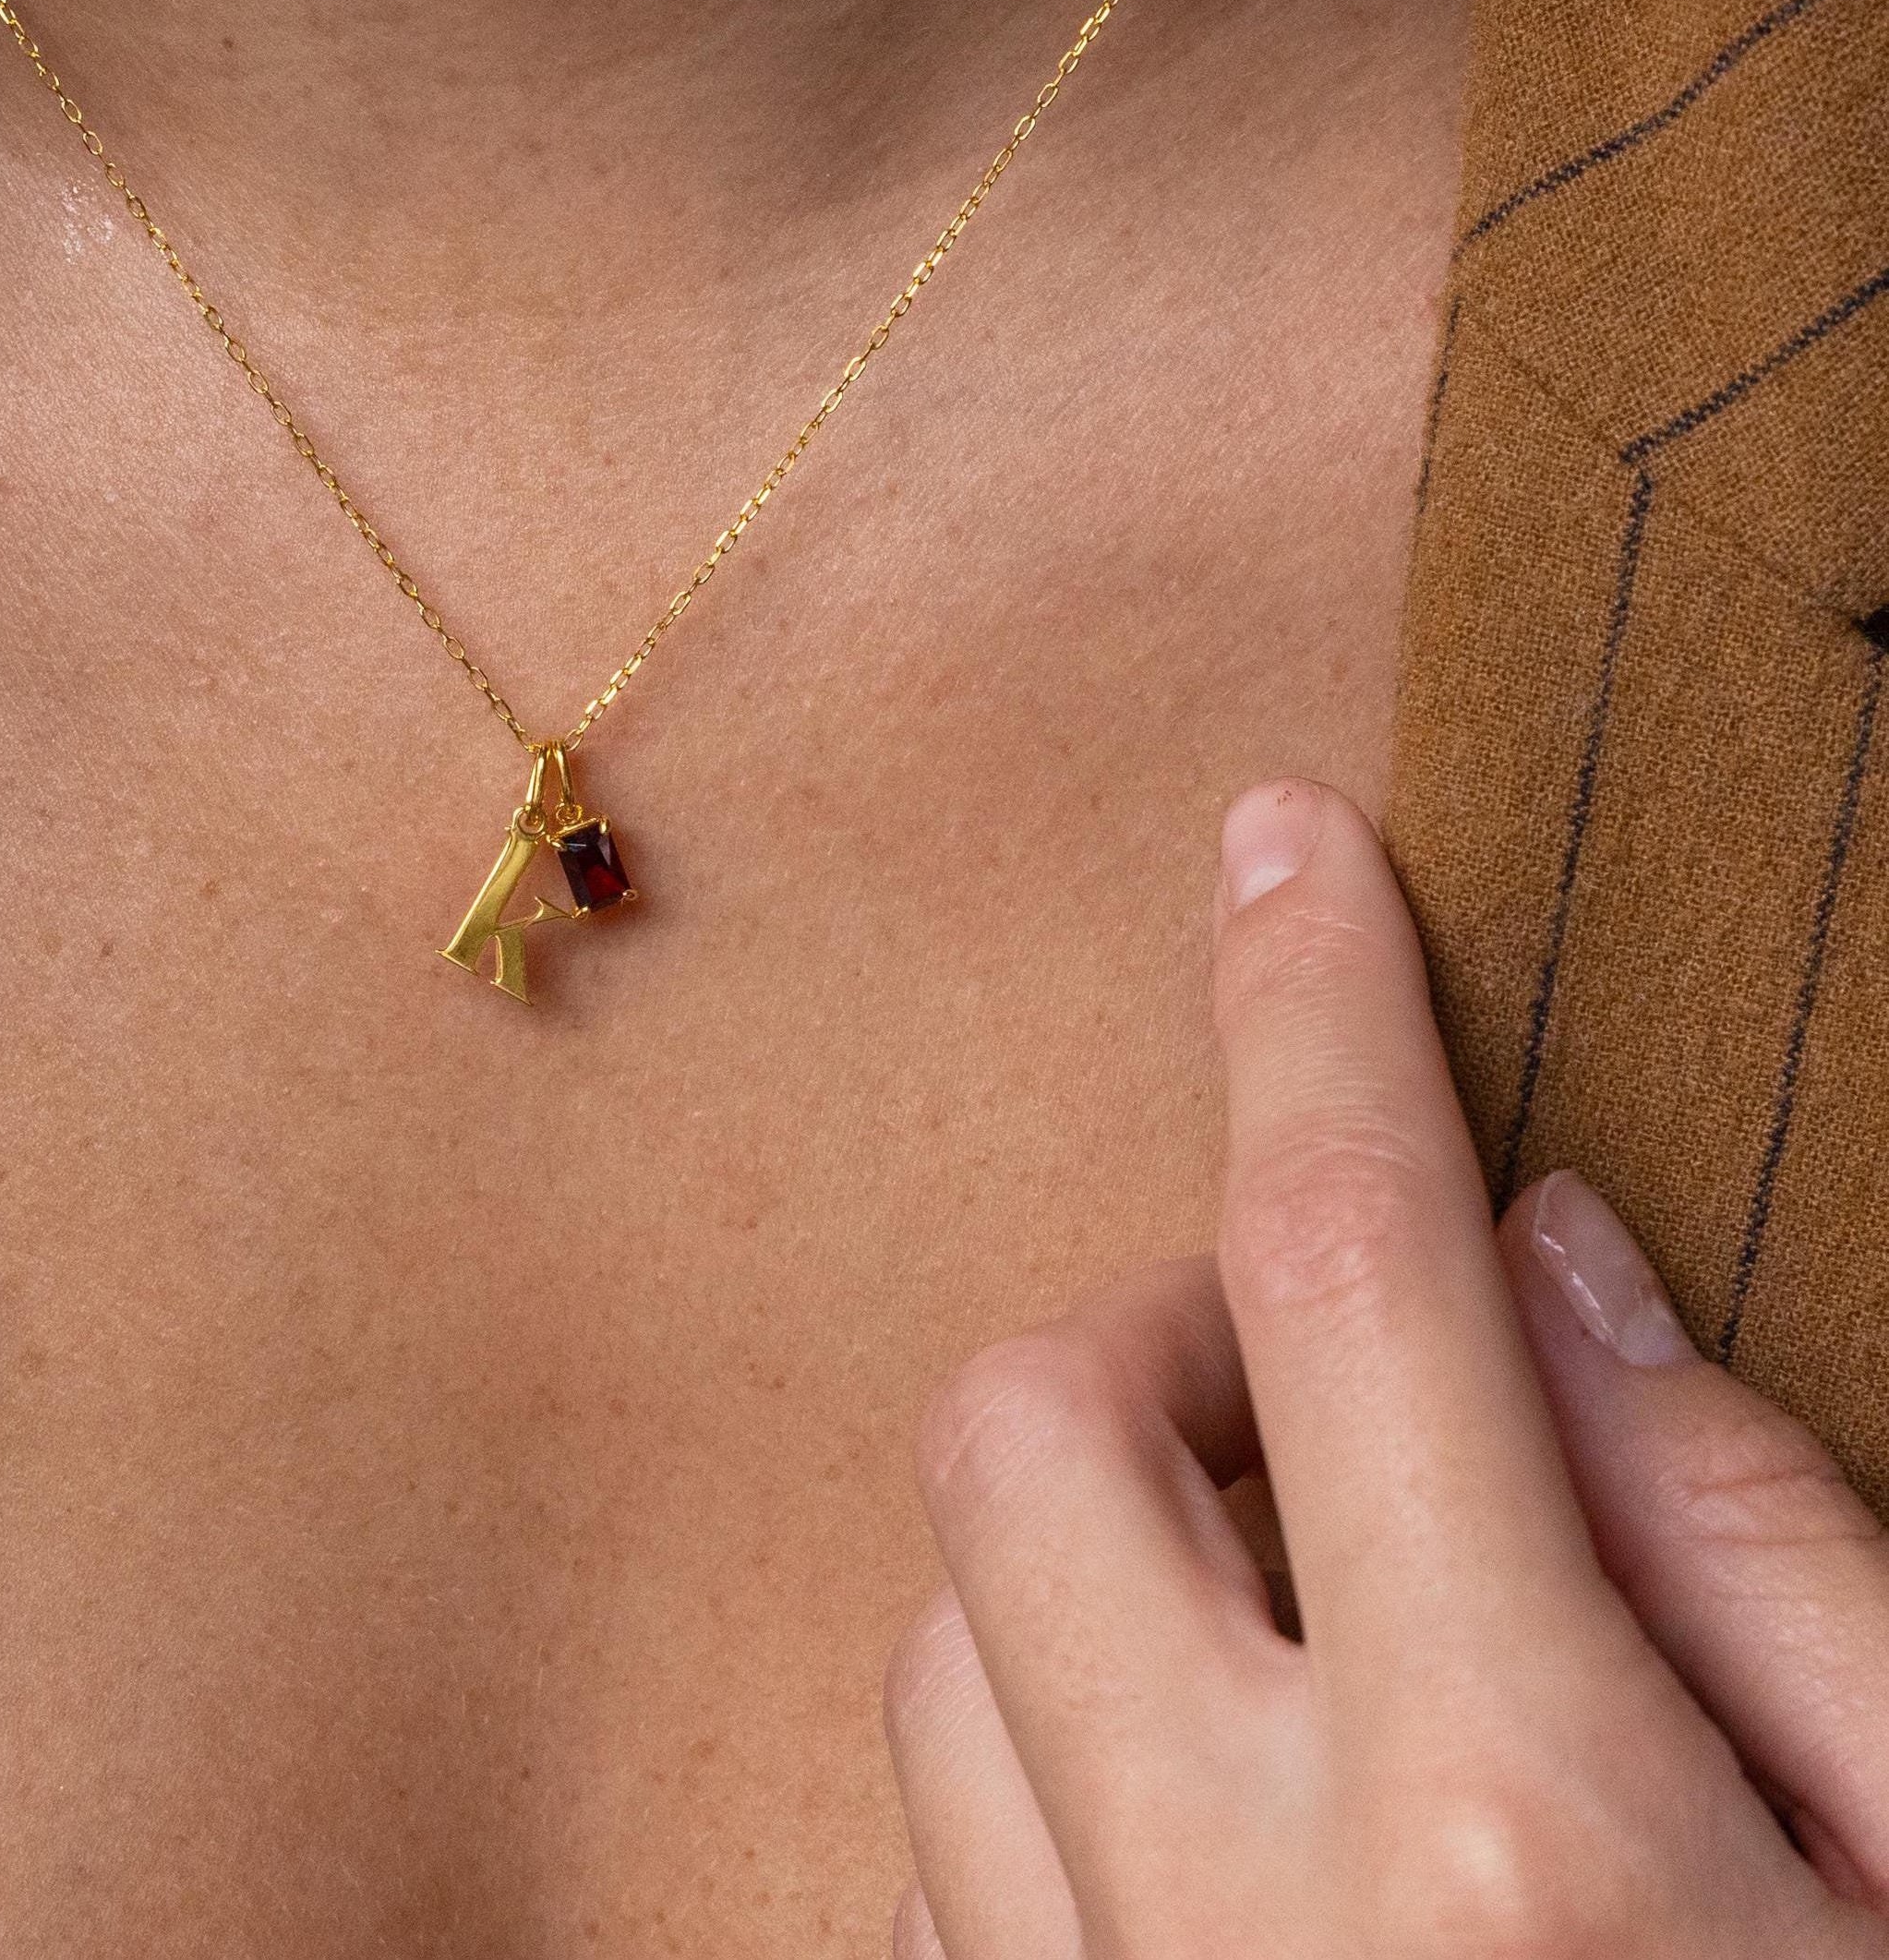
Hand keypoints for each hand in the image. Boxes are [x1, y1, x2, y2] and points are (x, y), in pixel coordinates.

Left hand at [884, 779, 1888, 1957]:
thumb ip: (1769, 1552)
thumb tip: (1551, 1257)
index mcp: (1508, 1834)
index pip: (1342, 1275)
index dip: (1313, 1018)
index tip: (1283, 848)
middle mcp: (1227, 1913)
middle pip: (1032, 1420)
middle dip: (1172, 1333)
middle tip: (1353, 1406)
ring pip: (940, 1625)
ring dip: (1104, 1561)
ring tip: (1316, 1643)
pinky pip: (933, 1841)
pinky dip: (1052, 1755)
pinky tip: (1223, 1815)